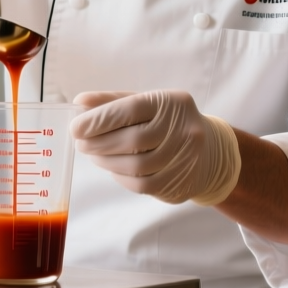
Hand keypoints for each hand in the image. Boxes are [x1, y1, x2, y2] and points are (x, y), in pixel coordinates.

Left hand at [70, 90, 240, 205]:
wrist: (211, 150)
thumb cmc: (168, 122)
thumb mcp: (146, 103)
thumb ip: (112, 102)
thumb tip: (79, 102)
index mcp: (172, 103)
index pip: (131, 109)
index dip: (99, 119)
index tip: (76, 127)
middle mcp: (184, 129)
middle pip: (132, 140)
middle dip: (99, 143)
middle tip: (81, 144)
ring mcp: (186, 159)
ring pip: (136, 166)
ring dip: (106, 162)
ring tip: (94, 155)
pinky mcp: (181, 183)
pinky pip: (142, 185)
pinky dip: (120, 177)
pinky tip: (114, 168)